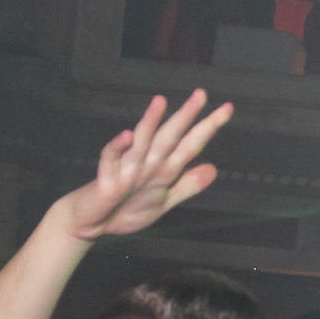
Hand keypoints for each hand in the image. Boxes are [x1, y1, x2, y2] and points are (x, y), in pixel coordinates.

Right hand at [60, 91, 233, 241]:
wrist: (92, 224)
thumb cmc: (125, 209)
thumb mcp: (164, 201)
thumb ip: (187, 186)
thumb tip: (213, 169)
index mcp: (164, 169)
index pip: (190, 145)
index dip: (208, 128)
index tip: (227, 110)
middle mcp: (147, 163)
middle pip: (169, 136)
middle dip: (185, 117)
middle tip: (201, 94)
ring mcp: (126, 169)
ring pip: (141, 142)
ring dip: (150, 122)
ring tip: (160, 101)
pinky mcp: (106, 179)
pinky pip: (110, 159)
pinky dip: (118, 148)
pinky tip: (127, 136)